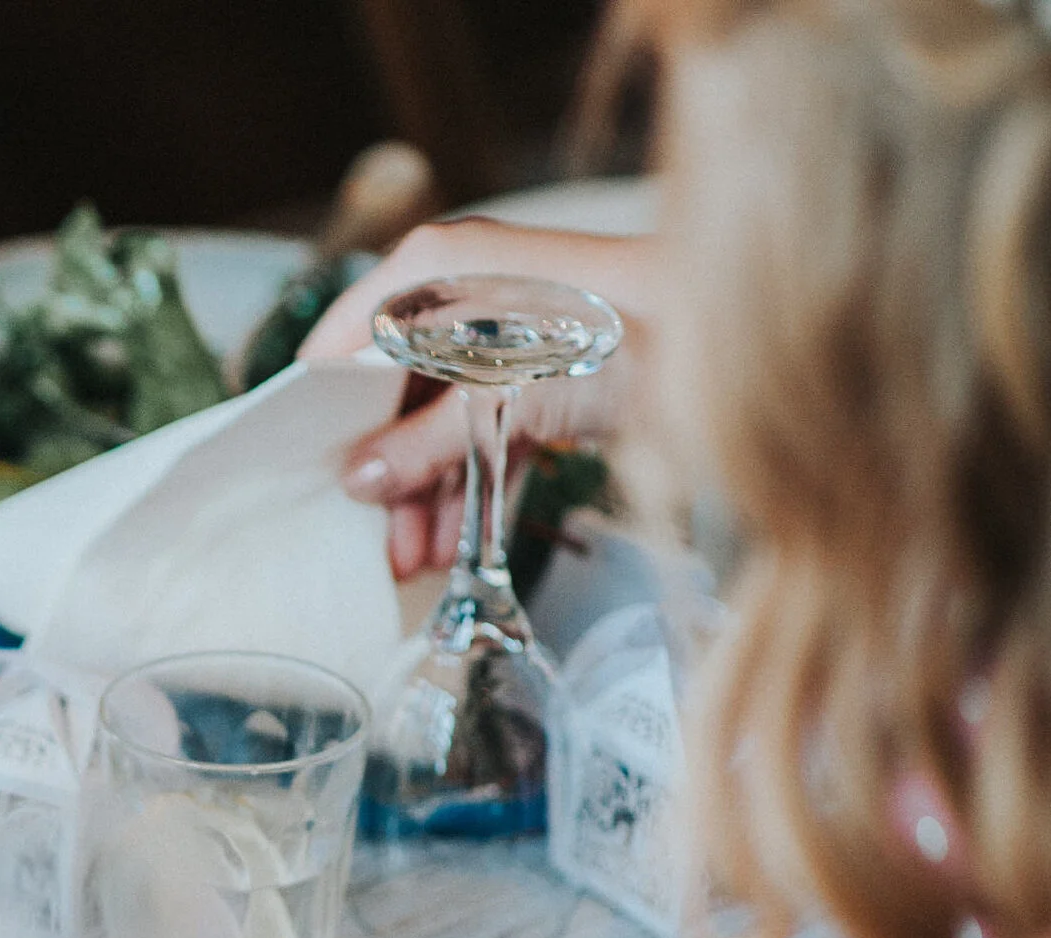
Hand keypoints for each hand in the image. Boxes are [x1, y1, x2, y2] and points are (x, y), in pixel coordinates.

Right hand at [299, 218, 655, 578]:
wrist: (755, 344)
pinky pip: (491, 433)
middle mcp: (475, 291)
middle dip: (383, 464)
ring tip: (411, 558)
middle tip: (364, 534)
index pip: (355, 324)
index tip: (294, 457)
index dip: (323, 394)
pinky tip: (454, 540)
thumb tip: (359, 481)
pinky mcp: (556, 377)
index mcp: (450, 266)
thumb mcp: (511, 395)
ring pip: (444, 418)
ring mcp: (517, 338)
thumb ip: (431, 438)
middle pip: (399, 383)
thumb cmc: (638, 336)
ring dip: (425, 490)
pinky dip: (473, 485)